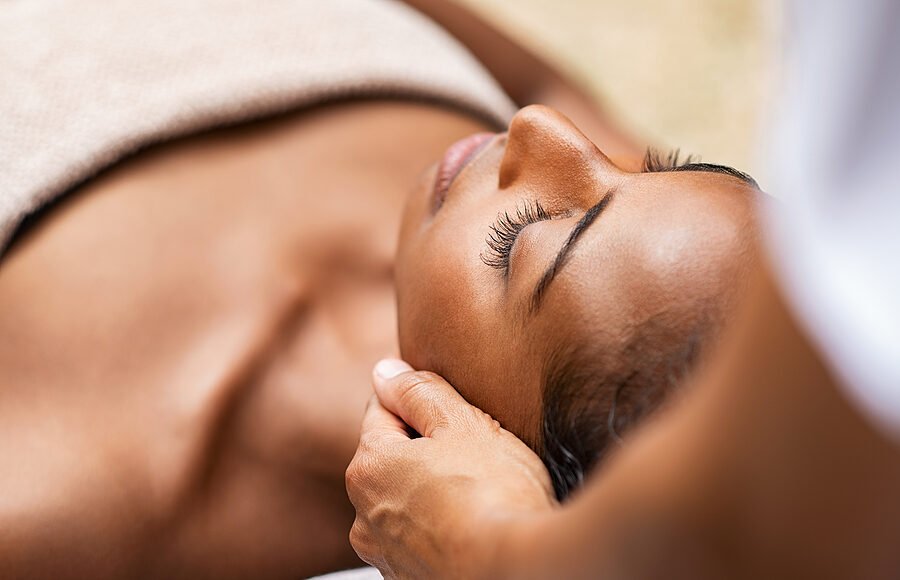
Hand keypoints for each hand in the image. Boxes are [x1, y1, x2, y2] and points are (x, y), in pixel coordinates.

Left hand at [346, 359, 555, 578]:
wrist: (518, 572)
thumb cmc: (493, 495)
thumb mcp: (461, 423)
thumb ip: (418, 391)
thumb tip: (385, 371)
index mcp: (369, 466)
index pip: (382, 410)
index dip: (418, 400)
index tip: (451, 407)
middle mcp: (364, 515)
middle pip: (393, 458)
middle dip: (426, 447)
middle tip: (474, 449)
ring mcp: (386, 554)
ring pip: (408, 499)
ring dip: (433, 488)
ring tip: (480, 489)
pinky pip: (423, 535)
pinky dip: (443, 525)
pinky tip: (477, 521)